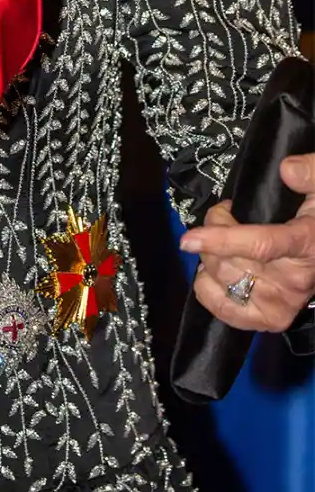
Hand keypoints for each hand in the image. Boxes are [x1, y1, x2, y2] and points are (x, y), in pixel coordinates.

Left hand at [180, 154, 314, 331]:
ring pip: (222, 281)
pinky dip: (207, 287)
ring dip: (210, 256)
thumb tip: (287, 170)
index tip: (188, 238)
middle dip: (213, 231)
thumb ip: (310, 173)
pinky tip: (217, 269)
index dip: (221, 240)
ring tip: (224, 240)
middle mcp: (294, 281)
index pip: (260, 245)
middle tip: (225, 214)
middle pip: (230, 262)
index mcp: (305, 245)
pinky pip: (223, 309)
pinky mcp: (272, 321)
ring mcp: (283, 305)